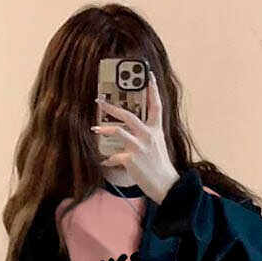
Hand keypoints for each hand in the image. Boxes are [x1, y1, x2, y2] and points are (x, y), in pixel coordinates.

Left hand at [92, 70, 179, 202]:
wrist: (165, 185)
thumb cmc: (160, 167)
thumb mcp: (157, 146)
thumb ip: (146, 136)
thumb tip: (130, 132)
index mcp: (156, 130)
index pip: (156, 105)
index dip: (153, 89)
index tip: (149, 75)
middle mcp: (148, 135)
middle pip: (129, 115)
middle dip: (112, 107)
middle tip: (100, 101)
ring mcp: (139, 147)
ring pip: (118, 131)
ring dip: (105, 128)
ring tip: (95, 127)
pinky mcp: (131, 159)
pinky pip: (114, 156)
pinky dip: (109, 159)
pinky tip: (105, 161)